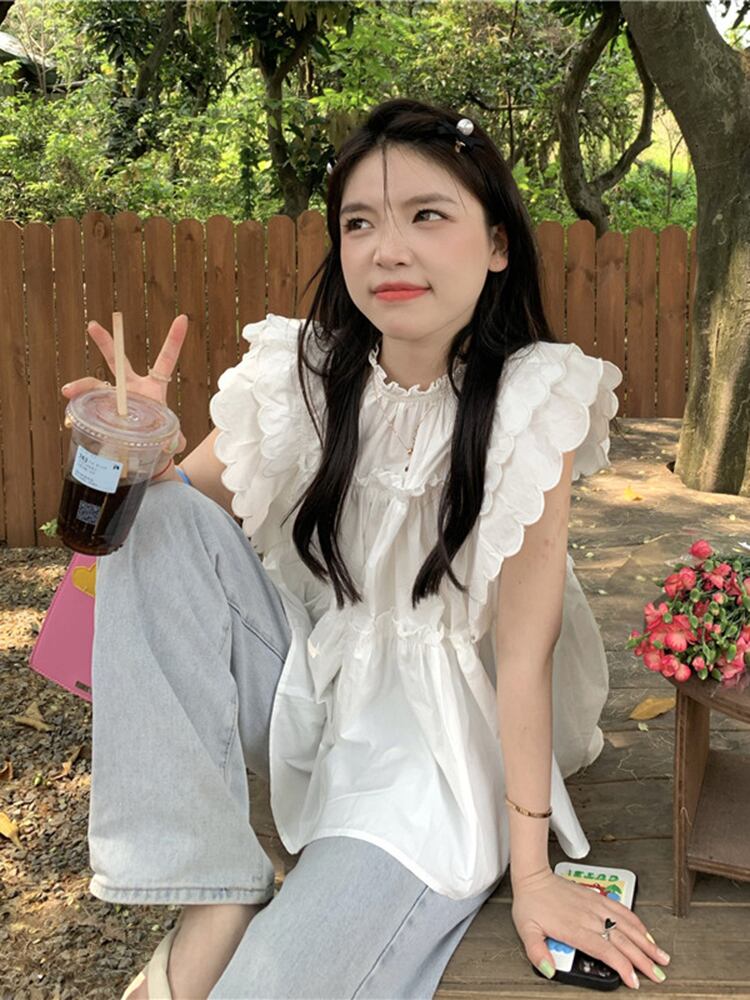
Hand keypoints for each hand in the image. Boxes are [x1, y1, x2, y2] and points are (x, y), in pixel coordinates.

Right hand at [61, 315, 188, 459]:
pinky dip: (77, 412)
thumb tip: (176, 444)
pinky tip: (69, 419)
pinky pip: (87, 406)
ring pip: (96, 385)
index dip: (174, 340)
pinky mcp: (102, 410)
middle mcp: (132, 387)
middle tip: (93, 325)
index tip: (183, 318)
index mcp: (154, 387)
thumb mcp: (171, 440)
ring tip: (69, 391)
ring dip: (82, 385)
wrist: (146, 451)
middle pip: (118, 360)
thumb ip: (176, 441)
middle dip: (106, 342)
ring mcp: (115, 398)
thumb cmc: (161, 438)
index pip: (166, 359)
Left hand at [511, 866, 669, 989]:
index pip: (605, 950)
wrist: (533, 877)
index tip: (634, 981)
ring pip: (627, 926)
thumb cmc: (531, 903)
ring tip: (661, 956)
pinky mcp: (597, 898)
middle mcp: (589, 917)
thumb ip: (537, 952)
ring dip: (646, 942)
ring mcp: (595, 906)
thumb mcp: (527, 931)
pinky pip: (622, 910)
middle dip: (643, 959)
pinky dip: (637, 922)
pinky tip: (645, 933)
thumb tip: (548, 970)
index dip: (623, 966)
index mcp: (575, 928)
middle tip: (659, 974)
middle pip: (622, 941)